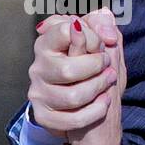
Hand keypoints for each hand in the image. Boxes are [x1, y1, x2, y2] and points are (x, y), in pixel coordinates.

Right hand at [29, 10, 124, 144]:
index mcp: (48, 43)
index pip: (63, 29)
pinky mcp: (43, 116)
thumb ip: (103, 27)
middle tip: (106, 68)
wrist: (96, 114)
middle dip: (96, 68)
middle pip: (67, 69)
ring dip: (98, 89)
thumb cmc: (96, 75)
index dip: (90, 37)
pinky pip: (73, 118)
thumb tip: (105, 26)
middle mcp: (37, 67)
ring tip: (107, 84)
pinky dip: (95, 111)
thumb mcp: (104, 46)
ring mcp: (38, 93)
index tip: (100, 44)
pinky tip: (103, 103)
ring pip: (73, 96)